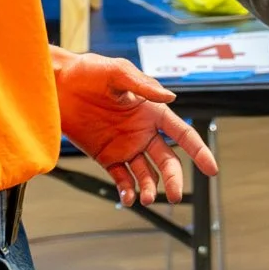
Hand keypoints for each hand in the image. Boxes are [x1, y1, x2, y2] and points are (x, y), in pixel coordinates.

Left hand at [53, 52, 217, 206]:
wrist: (57, 85)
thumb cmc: (88, 71)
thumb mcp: (117, 72)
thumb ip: (143, 85)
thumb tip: (171, 97)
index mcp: (152, 110)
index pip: (181, 133)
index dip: (198, 151)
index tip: (211, 169)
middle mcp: (143, 131)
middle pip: (167, 160)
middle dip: (174, 179)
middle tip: (174, 196)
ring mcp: (126, 146)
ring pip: (147, 174)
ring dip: (150, 189)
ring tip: (146, 198)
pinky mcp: (107, 157)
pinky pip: (122, 179)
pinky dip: (127, 191)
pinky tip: (128, 198)